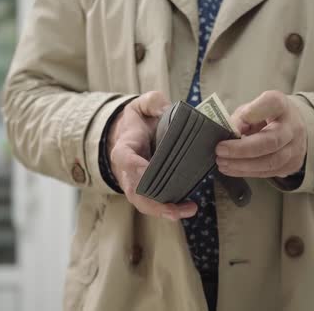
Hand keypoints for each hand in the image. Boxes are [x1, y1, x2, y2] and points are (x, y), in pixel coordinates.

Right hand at [108, 91, 197, 220]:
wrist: (131, 134)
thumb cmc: (139, 120)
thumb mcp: (143, 104)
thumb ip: (153, 102)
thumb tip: (167, 110)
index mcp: (124, 148)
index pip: (126, 159)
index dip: (136, 168)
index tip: (150, 171)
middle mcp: (127, 171)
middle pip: (135, 192)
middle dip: (154, 202)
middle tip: (176, 207)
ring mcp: (135, 184)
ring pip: (144, 203)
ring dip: (165, 210)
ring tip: (189, 209)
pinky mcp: (147, 191)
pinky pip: (155, 204)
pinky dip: (170, 209)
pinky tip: (188, 208)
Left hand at [215, 91, 306, 177]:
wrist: (291, 126)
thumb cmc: (266, 116)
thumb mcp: (250, 109)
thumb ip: (240, 119)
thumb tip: (227, 135)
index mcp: (281, 105)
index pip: (272, 104)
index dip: (254, 112)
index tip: (235, 122)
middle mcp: (293, 126)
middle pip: (271, 141)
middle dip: (242, 149)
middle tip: (220, 151)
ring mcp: (296, 148)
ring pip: (271, 162)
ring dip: (243, 166)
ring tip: (223, 163)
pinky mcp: (293, 165)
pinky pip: (269, 172)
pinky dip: (247, 172)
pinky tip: (232, 169)